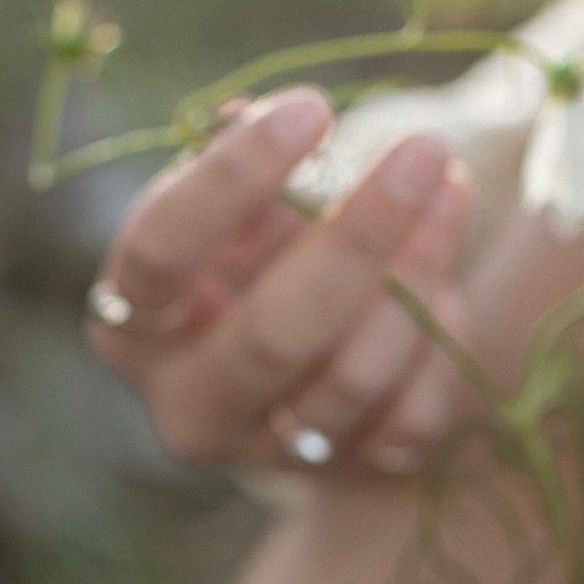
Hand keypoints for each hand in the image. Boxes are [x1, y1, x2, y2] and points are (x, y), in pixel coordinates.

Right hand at [90, 88, 471, 470]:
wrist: (312, 360)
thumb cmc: (260, 255)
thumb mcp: (239, 207)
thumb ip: (248, 166)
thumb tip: (255, 116)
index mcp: (133, 325)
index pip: (161, 255)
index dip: (231, 180)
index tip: (309, 109)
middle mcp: (189, 404)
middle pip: (272, 335)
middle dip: (357, 237)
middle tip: (422, 151)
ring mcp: (269, 452)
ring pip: (350, 379)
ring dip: (414, 280)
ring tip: (450, 192)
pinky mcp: (346, 474)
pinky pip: (408, 421)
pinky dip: (438, 349)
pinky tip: (448, 289)